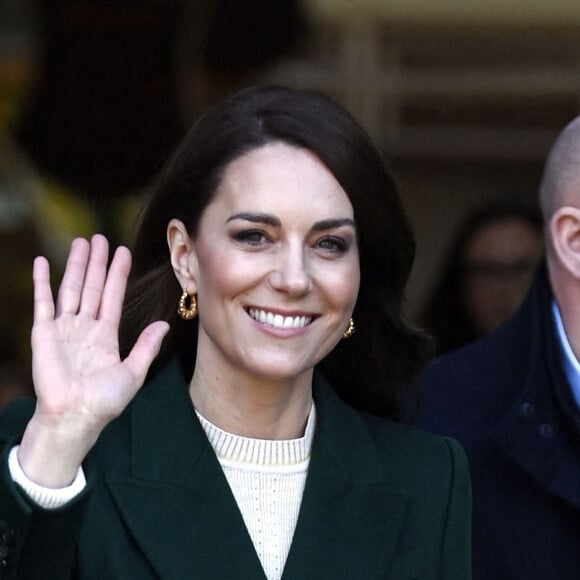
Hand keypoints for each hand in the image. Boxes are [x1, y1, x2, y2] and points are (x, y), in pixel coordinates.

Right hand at [18, 235, 168, 486]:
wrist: (75, 417)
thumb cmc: (104, 401)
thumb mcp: (133, 371)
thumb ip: (147, 345)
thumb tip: (165, 324)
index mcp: (106, 335)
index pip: (113, 296)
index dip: (117, 274)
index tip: (123, 252)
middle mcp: (85, 327)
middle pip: (92, 286)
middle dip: (97, 262)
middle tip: (100, 237)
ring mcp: (63, 328)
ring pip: (71, 288)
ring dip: (76, 265)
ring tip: (81, 242)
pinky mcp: (43, 333)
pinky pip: (42, 302)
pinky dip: (41, 281)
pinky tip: (42, 261)